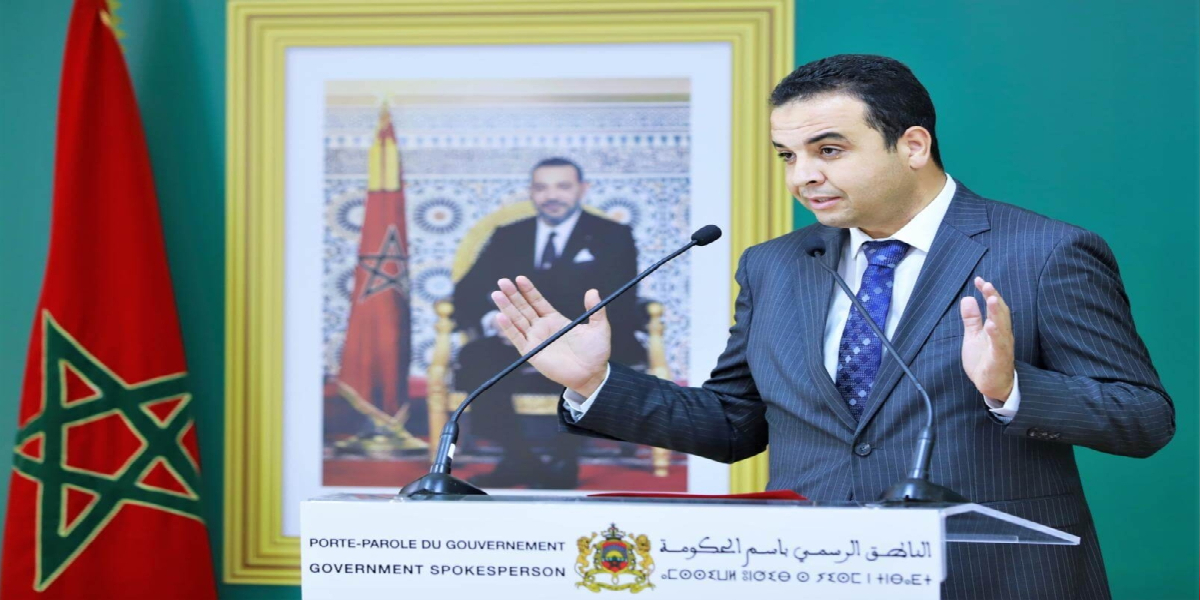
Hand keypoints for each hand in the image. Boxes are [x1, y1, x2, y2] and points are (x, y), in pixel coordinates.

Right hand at [492, 276, 610, 395]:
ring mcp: (536, 340)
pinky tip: (501, 317)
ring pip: (517, 321)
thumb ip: (595, 309)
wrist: (593, 374)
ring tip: (497, 294)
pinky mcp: (532, 353)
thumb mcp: (599, 327)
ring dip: (506, 308)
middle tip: (502, 281)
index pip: (537, 301)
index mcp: (555, 320)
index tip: (519, 278)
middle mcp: (542, 328)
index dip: (528, 290)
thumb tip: (592, 291)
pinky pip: (518, 339)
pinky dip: (508, 328)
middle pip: (523, 308)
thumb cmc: (596, 352)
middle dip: (513, 295)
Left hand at [960, 276, 1014, 400]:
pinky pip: (999, 345)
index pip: (993, 307)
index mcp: (996, 328)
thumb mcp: (973, 336)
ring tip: (991, 298)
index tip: (979, 280)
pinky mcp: (999, 359)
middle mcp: (1002, 334)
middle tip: (986, 284)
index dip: (988, 293)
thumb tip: (968, 298)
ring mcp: (1002, 346)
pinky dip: (995, 335)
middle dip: (994, 297)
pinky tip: (990, 325)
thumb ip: (972, 319)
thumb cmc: (984, 360)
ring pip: (1002, 326)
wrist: (991, 386)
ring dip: (996, 312)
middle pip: (1000, 313)